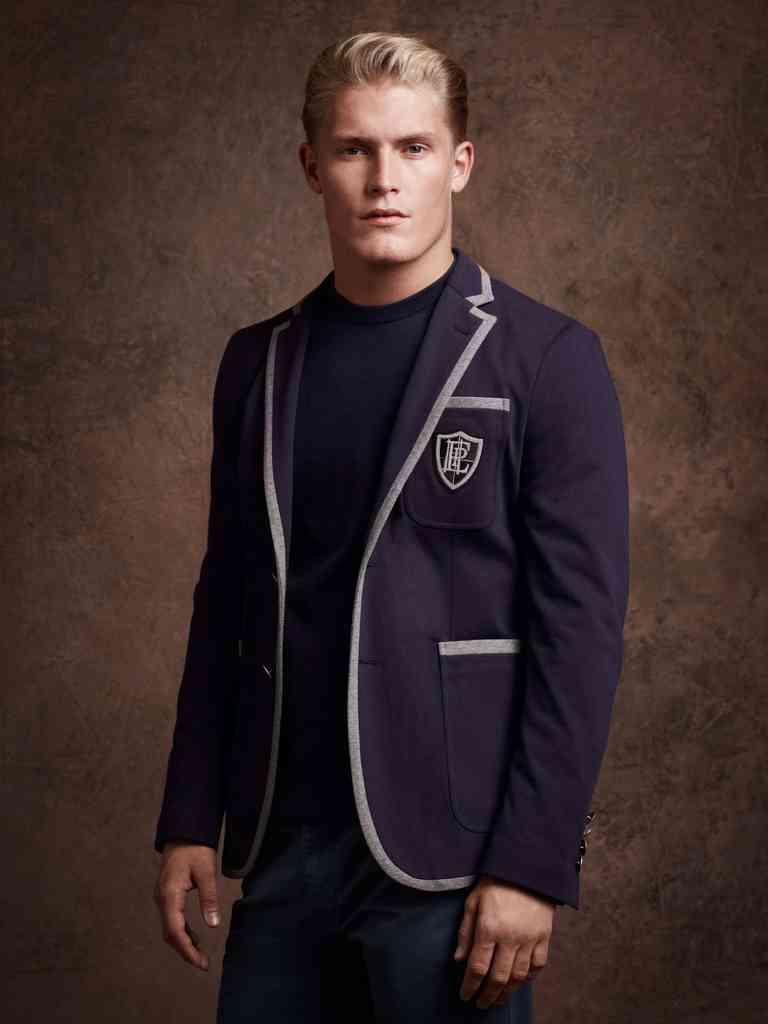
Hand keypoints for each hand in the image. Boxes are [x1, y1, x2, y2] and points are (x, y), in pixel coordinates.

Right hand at [154, 841, 220, 970]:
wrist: (184, 832)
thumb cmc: (196, 849)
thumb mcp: (206, 872)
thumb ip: (209, 898)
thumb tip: (214, 925)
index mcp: (170, 894)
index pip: (175, 930)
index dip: (187, 949)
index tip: (200, 962)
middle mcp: (162, 899)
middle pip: (170, 933)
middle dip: (185, 951)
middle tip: (203, 964)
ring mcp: (162, 898)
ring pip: (170, 928)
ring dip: (184, 942)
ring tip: (201, 954)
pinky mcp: (167, 896)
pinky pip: (172, 919)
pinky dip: (182, 931)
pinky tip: (195, 936)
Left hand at [453, 874, 553, 1008]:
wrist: (527, 866)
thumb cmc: (495, 881)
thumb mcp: (473, 901)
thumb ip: (465, 931)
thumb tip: (458, 959)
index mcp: (489, 928)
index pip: (477, 967)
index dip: (470, 986)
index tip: (465, 996)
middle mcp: (510, 937)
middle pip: (498, 977)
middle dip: (488, 996)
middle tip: (481, 1004)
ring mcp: (529, 938)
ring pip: (519, 976)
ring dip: (507, 992)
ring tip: (498, 999)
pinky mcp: (544, 936)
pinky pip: (538, 965)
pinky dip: (529, 978)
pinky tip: (520, 982)